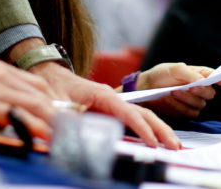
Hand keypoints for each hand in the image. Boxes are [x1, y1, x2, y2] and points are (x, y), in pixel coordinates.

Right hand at [0, 41, 55, 139]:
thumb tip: (4, 110)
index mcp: (0, 70)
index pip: (38, 84)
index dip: (51, 102)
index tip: (59, 116)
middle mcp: (3, 76)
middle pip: (42, 94)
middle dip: (56, 114)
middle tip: (65, 131)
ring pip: (36, 103)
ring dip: (51, 122)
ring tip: (60, 137)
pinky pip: (17, 115)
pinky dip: (33, 126)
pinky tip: (41, 137)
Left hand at [33, 62, 180, 148]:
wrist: (46, 74)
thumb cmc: (52, 87)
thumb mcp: (56, 105)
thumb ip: (68, 121)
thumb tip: (79, 136)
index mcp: (102, 94)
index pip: (128, 113)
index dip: (141, 129)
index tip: (152, 143)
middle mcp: (111, 98)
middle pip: (142, 113)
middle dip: (160, 129)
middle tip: (174, 146)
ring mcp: (112, 103)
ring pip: (141, 116)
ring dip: (158, 130)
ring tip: (172, 144)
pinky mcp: (109, 110)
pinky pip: (132, 120)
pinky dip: (146, 129)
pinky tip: (155, 140)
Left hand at [137, 63, 220, 118]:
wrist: (146, 88)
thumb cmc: (161, 75)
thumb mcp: (174, 69)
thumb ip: (189, 74)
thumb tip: (202, 82)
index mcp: (200, 74)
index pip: (216, 77)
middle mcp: (200, 89)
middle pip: (210, 94)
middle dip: (200, 91)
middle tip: (190, 87)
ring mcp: (193, 102)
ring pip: (199, 105)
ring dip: (185, 99)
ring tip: (172, 92)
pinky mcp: (185, 112)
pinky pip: (188, 114)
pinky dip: (178, 107)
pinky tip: (167, 100)